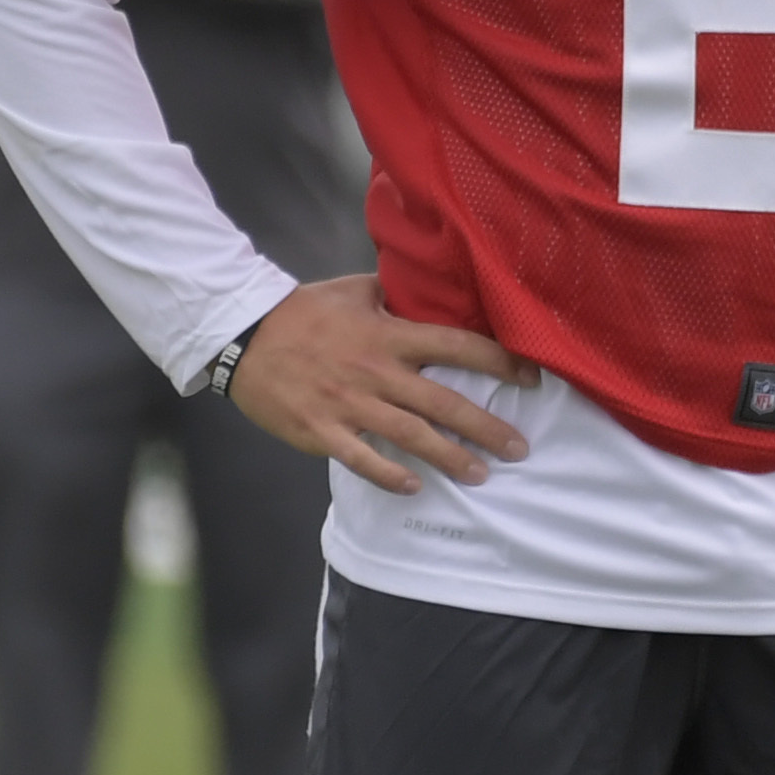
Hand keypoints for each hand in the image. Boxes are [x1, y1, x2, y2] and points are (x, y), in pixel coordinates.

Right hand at [226, 274, 540, 495]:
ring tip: (481, 474)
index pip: (457, 346)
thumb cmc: (303, 310)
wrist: (243, 334)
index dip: (499, 362)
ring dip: (449, 457)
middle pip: (443, 402)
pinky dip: (389, 474)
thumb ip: (396, 294)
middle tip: (519, 448)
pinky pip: (361, 458)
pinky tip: (415, 486)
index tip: (531, 378)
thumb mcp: (355, 290)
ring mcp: (349, 405)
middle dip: (486, 427)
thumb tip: (431, 288)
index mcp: (389, 336)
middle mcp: (377, 372)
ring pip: (411, 436)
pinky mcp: (322, 431)